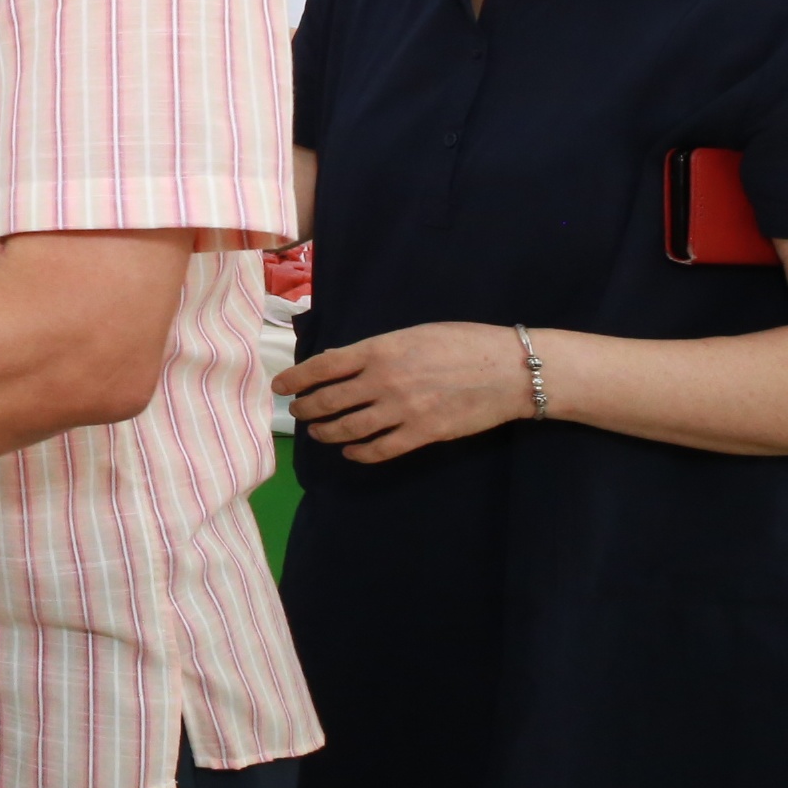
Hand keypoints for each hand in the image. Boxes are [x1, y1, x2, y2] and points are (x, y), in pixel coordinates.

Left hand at [274, 321, 537, 463]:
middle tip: (297, 411)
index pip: (323, 366)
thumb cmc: (462, 343)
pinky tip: (350, 451)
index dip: (295, 378)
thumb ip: (375, 350)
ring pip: (348, 428)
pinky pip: (379, 449)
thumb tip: (339, 362)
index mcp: (379, 350)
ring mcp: (402, 410)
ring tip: (317, 432)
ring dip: (326, 432)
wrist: (508, 370)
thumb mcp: (412, 334)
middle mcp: (383, 381)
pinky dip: (359, 453)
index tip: (279, 386)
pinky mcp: (421, 434)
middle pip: (328, 400)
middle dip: (306, 408)